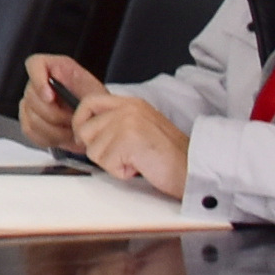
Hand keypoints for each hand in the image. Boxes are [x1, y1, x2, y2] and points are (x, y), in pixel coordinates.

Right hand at [18, 54, 99, 151]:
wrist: (95, 123)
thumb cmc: (97, 105)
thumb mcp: (98, 96)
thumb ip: (86, 95)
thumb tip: (76, 104)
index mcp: (58, 68)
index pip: (35, 64)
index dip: (38, 80)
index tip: (50, 97)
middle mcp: (40, 82)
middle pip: (31, 96)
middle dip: (55, 115)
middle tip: (73, 122)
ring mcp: (31, 101)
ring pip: (32, 117)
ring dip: (54, 130)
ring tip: (72, 132)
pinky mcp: (28, 120)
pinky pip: (30, 131)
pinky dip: (48, 138)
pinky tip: (62, 136)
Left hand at [70, 91, 189, 197]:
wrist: (194, 169)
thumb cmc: (170, 156)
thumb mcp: (141, 128)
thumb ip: (116, 123)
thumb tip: (86, 132)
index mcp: (131, 103)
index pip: (89, 103)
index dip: (80, 122)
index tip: (84, 139)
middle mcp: (127, 108)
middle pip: (85, 130)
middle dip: (100, 150)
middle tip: (124, 156)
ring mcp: (127, 122)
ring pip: (94, 150)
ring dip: (112, 163)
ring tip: (137, 160)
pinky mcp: (128, 140)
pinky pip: (107, 164)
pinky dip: (122, 172)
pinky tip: (140, 167)